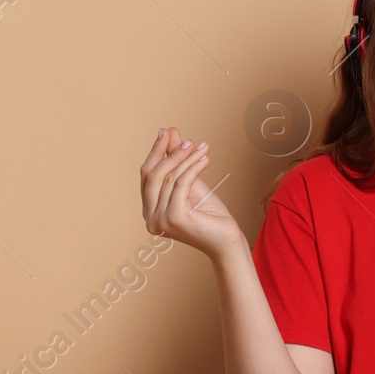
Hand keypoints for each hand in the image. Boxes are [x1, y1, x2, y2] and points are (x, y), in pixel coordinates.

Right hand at [139, 126, 242, 256]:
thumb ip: (177, 162)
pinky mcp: (174, 219)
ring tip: (202, 148)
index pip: (147, 176)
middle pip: (153, 176)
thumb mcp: (191, 184)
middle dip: (170, 153)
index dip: (156, 153)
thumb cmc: (210, 215)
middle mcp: (150, 218)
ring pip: (169, 178)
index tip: (166, 132)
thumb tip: (168, 133)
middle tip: (187, 140)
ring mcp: (160, 220)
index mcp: (149, 211)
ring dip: (187, 159)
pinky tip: (205, 159)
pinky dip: (193, 168)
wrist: (227, 240)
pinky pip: (181, 184)